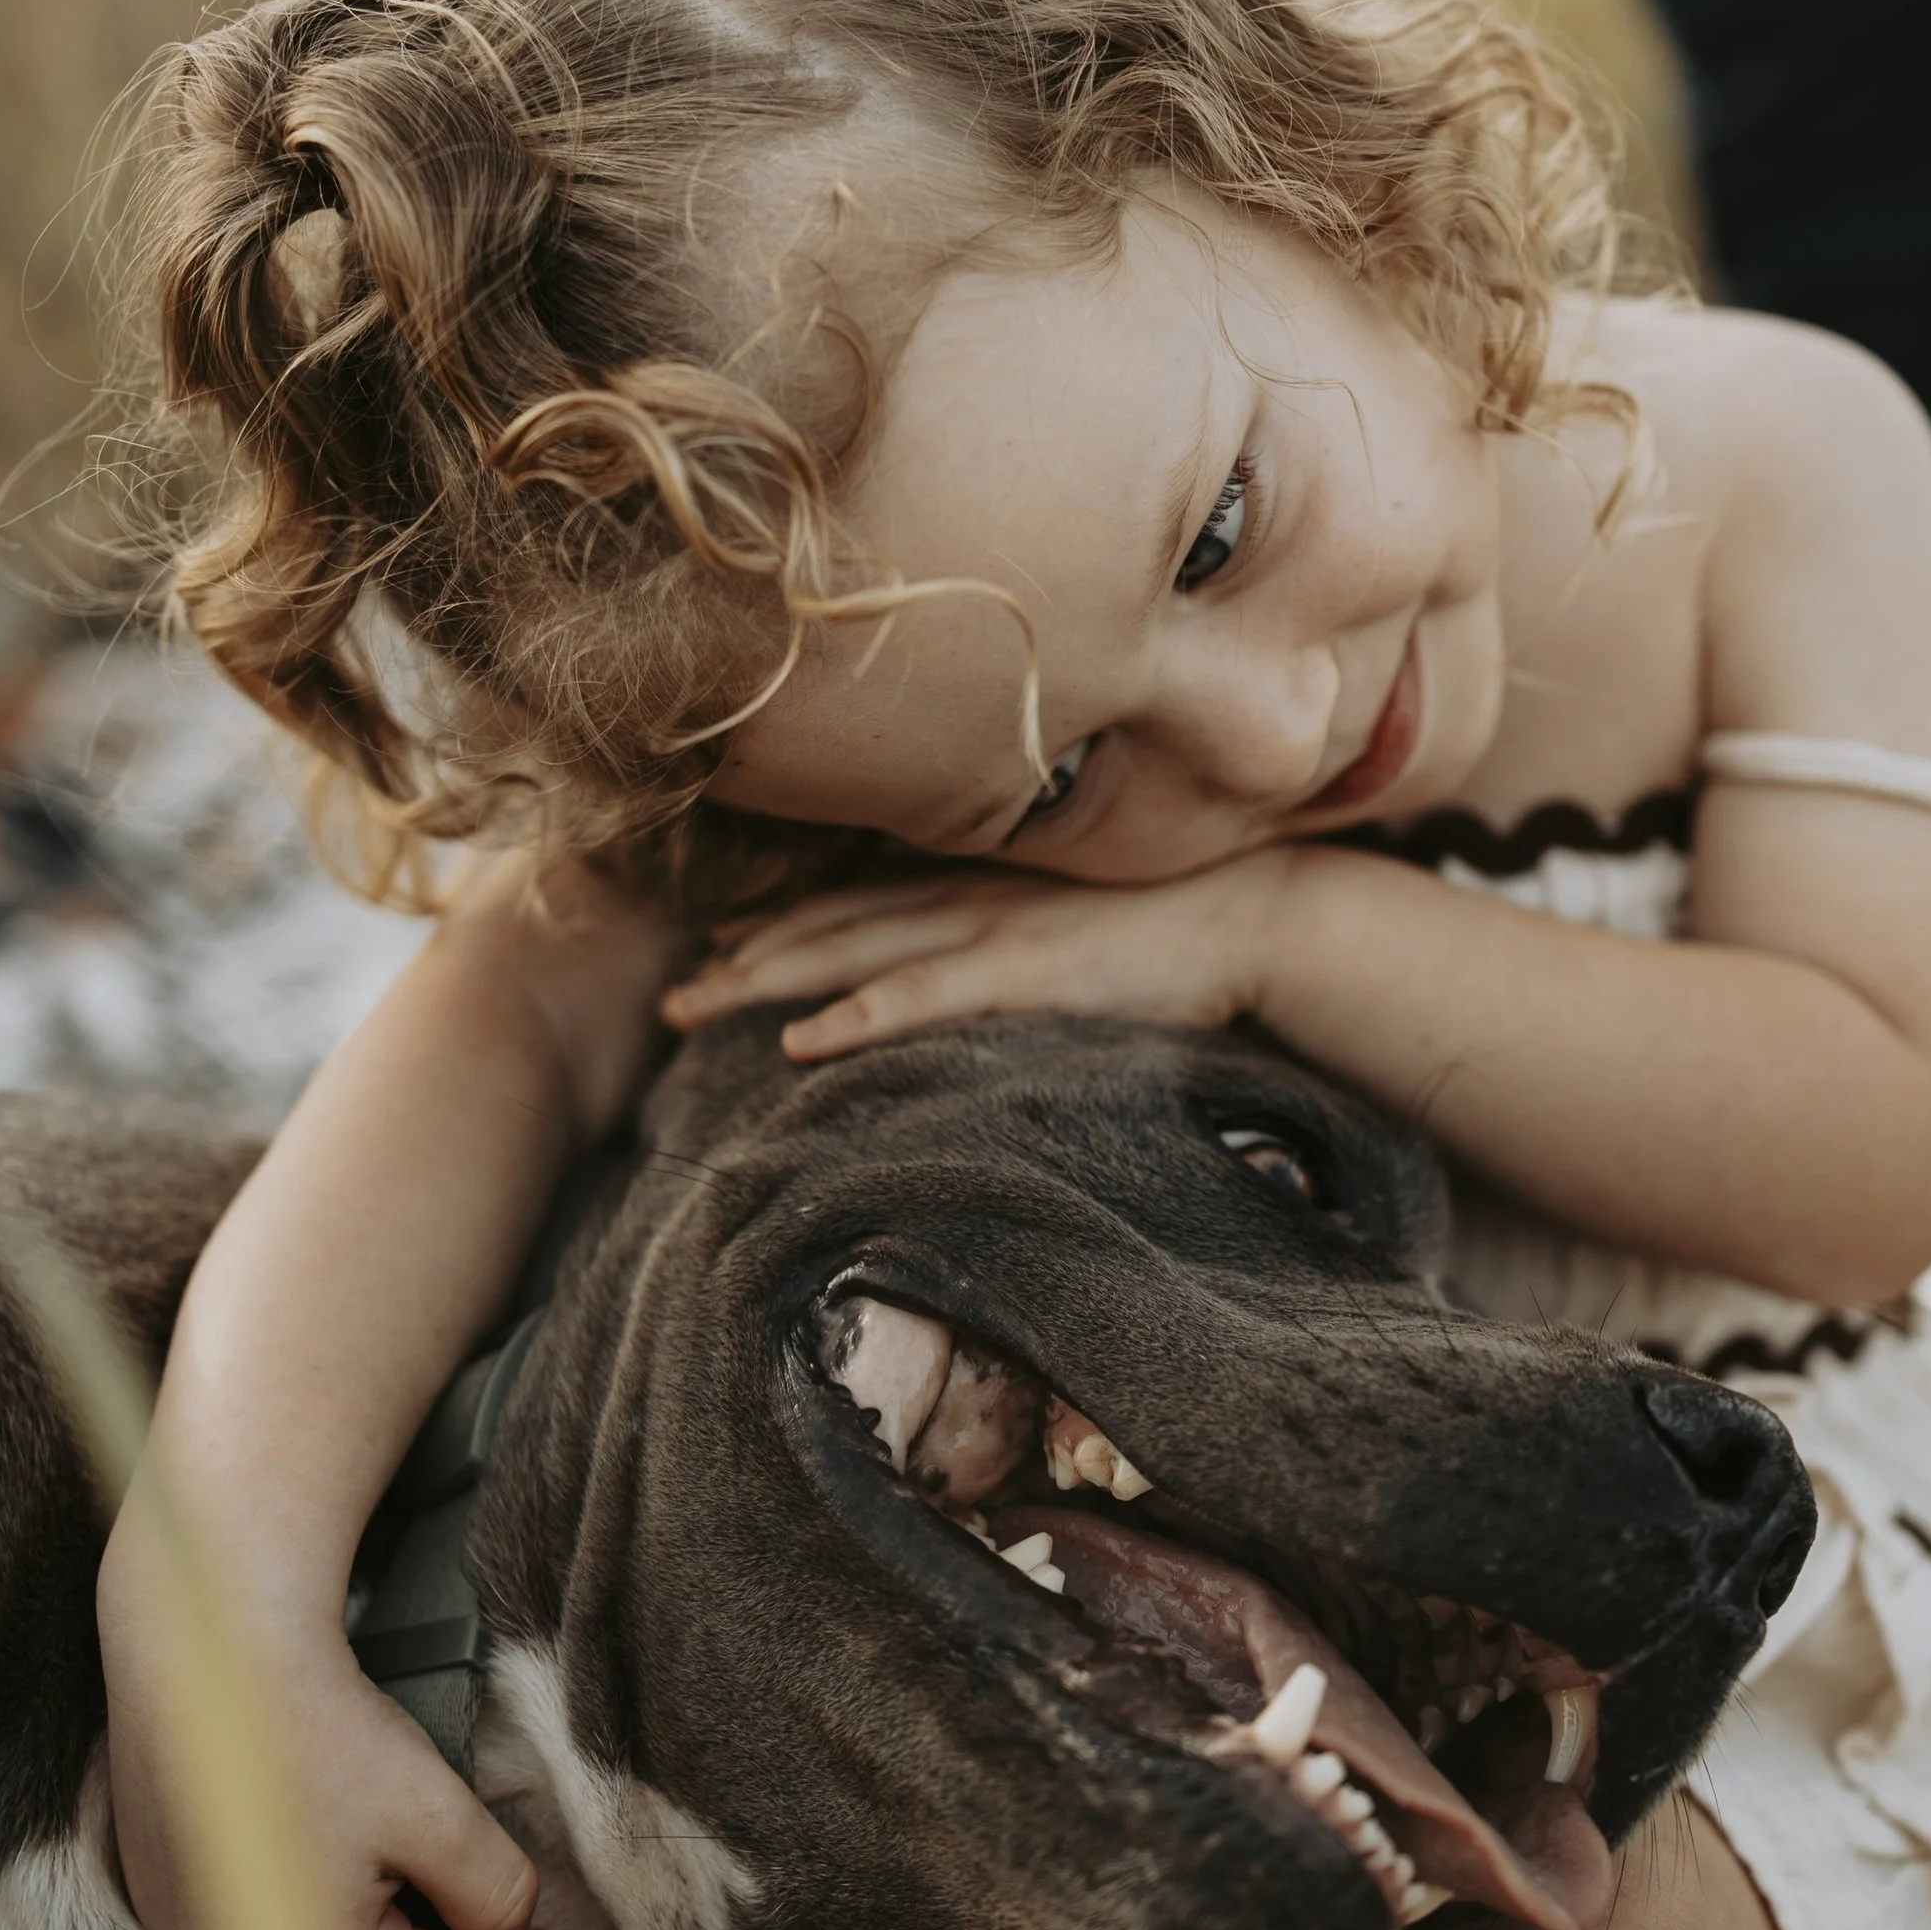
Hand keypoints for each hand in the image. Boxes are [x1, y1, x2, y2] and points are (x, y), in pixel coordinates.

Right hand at [106, 1620, 560, 1929]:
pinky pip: (260, 1921)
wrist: (212, 1648)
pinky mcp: (163, 1890)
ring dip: (379, 1928)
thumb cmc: (319, 1730)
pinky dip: (315, 1901)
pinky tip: (341, 1854)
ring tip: (424, 1880)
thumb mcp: (439, 1817)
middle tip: (497, 1918)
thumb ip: (493, 1897)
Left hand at [660, 852, 1303, 1059]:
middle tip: (671, 995)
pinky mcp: (1024, 972)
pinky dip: (856, 1013)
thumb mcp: (1083, 928)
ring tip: (694, 1008)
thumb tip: (998, 978)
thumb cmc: (1184, 928)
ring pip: (850, 953)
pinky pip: (922, 996)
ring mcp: (991, 930)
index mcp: (982, 888)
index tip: (718, 948)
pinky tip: (802, 1041)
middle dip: (744, 958)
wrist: (1259, 912)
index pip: (857, 905)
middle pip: (829, 926)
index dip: (782, 927)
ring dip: (764, 981)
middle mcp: (969, 898)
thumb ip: (1029, 944)